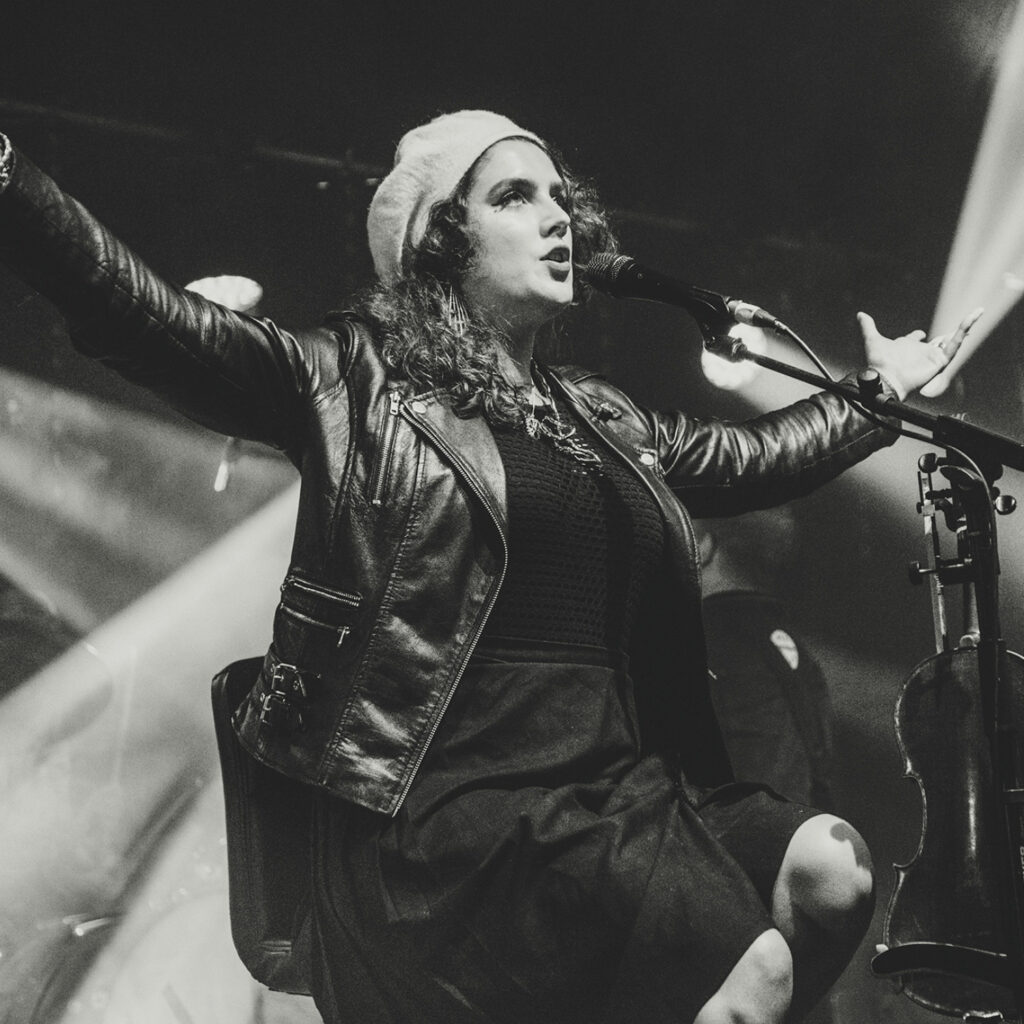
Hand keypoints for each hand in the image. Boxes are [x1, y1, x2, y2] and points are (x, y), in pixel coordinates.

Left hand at [857, 307, 983, 399]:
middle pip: (937, 341)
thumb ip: (867, 327)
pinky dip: (964, 330)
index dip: (916, 336)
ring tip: (978, 312)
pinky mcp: (940, 361)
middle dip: (947, 334)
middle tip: (961, 324)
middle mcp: (920, 353)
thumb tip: (860, 314)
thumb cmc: (878, 362)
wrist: (885, 376)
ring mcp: (931, 357)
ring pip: (952, 340)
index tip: (919, 334)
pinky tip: (972, 317)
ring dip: (965, 326)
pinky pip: (955, 344)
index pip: (914, 340)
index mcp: (906, 348)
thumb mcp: (872, 339)